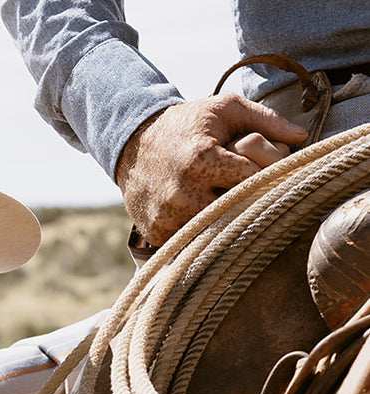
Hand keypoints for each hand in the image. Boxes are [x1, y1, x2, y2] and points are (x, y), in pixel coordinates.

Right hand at [115, 95, 307, 245]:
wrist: (134, 145)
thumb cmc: (187, 124)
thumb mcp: (224, 109)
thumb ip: (266, 119)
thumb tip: (302, 138)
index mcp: (202, 160)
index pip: (252, 180)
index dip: (265, 177)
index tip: (268, 174)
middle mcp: (184, 192)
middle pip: (236, 210)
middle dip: (247, 202)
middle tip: (253, 194)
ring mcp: (169, 217)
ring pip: (215, 232)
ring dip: (226, 222)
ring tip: (228, 205)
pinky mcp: (158, 233)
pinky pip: (192, 241)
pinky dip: (202, 233)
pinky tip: (205, 217)